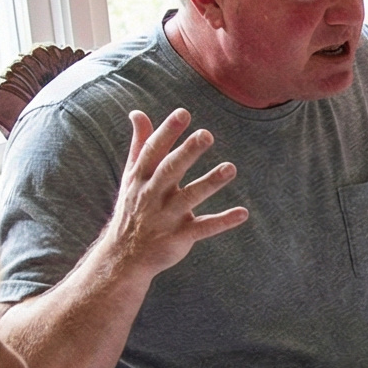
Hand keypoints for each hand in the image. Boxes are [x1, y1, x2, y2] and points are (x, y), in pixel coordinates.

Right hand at [101, 109, 248, 280]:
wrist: (124, 255)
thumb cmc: (134, 207)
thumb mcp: (132, 176)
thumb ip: (140, 144)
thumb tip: (137, 112)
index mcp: (141, 178)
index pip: (153, 151)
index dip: (167, 132)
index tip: (183, 113)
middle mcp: (152, 195)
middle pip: (170, 170)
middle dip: (187, 152)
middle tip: (207, 135)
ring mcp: (166, 217)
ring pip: (190, 197)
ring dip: (210, 183)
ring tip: (231, 168)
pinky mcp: (179, 237)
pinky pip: (203, 228)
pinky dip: (223, 221)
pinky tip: (243, 213)